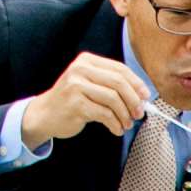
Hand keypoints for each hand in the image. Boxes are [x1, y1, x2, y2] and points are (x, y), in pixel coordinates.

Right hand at [21, 50, 153, 146]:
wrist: (45, 114)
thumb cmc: (72, 100)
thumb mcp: (89, 84)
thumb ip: (111, 84)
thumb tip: (142, 95)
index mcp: (86, 61)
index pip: (119, 69)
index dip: (136, 83)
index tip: (145, 97)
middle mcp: (80, 70)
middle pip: (119, 83)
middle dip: (134, 100)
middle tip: (139, 114)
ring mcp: (76, 86)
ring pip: (113, 99)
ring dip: (125, 115)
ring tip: (126, 124)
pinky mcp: (76, 104)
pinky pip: (105, 114)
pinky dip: (115, 124)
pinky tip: (116, 129)